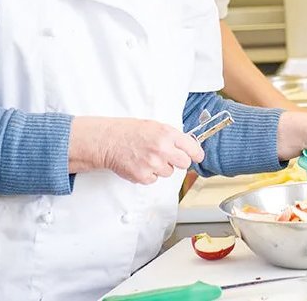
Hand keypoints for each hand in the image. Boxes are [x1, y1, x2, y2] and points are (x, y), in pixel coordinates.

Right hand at [69, 116, 204, 183]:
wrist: (109, 141)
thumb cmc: (130, 132)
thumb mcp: (155, 126)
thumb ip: (172, 136)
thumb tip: (187, 146)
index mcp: (167, 134)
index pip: (192, 147)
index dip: (196, 153)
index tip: (198, 156)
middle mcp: (162, 149)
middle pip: (184, 163)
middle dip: (179, 161)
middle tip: (169, 157)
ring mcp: (153, 164)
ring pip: (168, 172)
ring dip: (161, 167)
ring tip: (147, 157)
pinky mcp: (144, 176)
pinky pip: (154, 179)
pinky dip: (149, 174)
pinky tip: (140, 164)